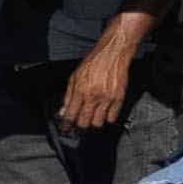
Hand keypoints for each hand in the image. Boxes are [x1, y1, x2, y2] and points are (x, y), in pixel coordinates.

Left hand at [57, 22, 145, 137]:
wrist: (112, 54)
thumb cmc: (93, 64)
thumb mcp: (75, 77)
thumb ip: (68, 96)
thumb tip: (63, 111)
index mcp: (80, 91)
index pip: (71, 115)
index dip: (66, 125)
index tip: (65, 129)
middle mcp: (93, 97)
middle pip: (84, 123)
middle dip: (79, 125)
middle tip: (79, 123)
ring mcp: (107, 99)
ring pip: (98, 123)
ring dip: (93, 122)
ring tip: (92, 116)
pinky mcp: (119, 99)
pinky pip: (112, 118)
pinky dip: (107, 118)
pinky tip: (104, 112)